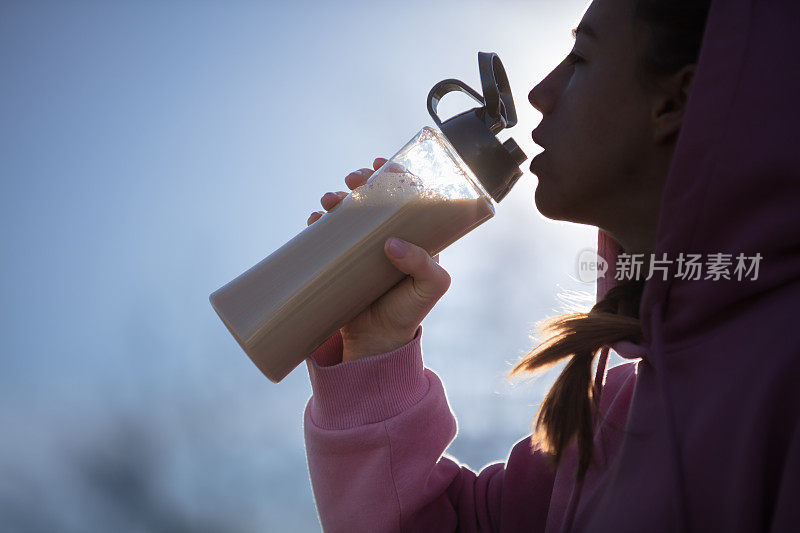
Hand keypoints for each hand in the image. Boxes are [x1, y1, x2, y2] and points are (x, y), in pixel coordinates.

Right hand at [307, 157, 450, 361]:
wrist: (376, 342)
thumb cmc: (409, 312)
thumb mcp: (429, 288)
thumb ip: (422, 265)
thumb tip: (391, 243)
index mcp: (414, 235)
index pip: (407, 196)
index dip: (396, 174)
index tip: (382, 165)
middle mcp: (386, 235)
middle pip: (374, 197)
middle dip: (361, 181)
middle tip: (352, 180)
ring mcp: (361, 247)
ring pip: (348, 211)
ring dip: (337, 197)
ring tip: (329, 201)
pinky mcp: (340, 260)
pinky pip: (327, 234)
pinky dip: (318, 221)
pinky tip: (315, 219)